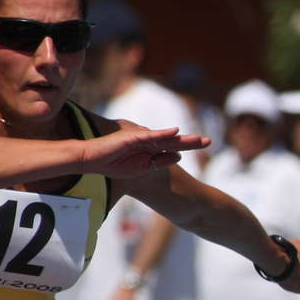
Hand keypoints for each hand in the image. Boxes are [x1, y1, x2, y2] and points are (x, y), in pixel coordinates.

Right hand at [85, 122, 209, 176]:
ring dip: (181, 138)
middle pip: (173, 141)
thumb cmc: (112, 164)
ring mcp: (140, 139)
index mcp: (150, 150)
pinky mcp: (131, 138)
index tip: (206, 144)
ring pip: (165, 138)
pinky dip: (162, 134)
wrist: (90, 160)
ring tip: (198, 139)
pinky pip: (149, 136)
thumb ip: (159, 162)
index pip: (173, 147)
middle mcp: (147, 142)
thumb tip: (178, 156)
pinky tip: (175, 132)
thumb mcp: (141, 168)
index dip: (189, 145)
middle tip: (209, 140)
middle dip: (191, 141)